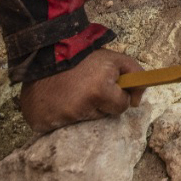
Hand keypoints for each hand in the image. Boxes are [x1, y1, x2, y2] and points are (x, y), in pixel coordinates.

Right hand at [19, 48, 144, 133]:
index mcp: (100, 91)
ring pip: (82, 120)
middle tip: (86, 86)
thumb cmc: (82, 57)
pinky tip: (57, 101)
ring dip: (80, 109)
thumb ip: (135, 73)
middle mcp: (80, 108)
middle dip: (98, 103)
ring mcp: (61, 117)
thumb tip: (137, 101)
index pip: (121, 106)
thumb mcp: (114, 59)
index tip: (107, 86)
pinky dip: (61, 115)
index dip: (116, 95)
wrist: (44, 54)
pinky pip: (59, 126)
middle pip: (102, 115)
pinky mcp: (42, 123)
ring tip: (71, 91)